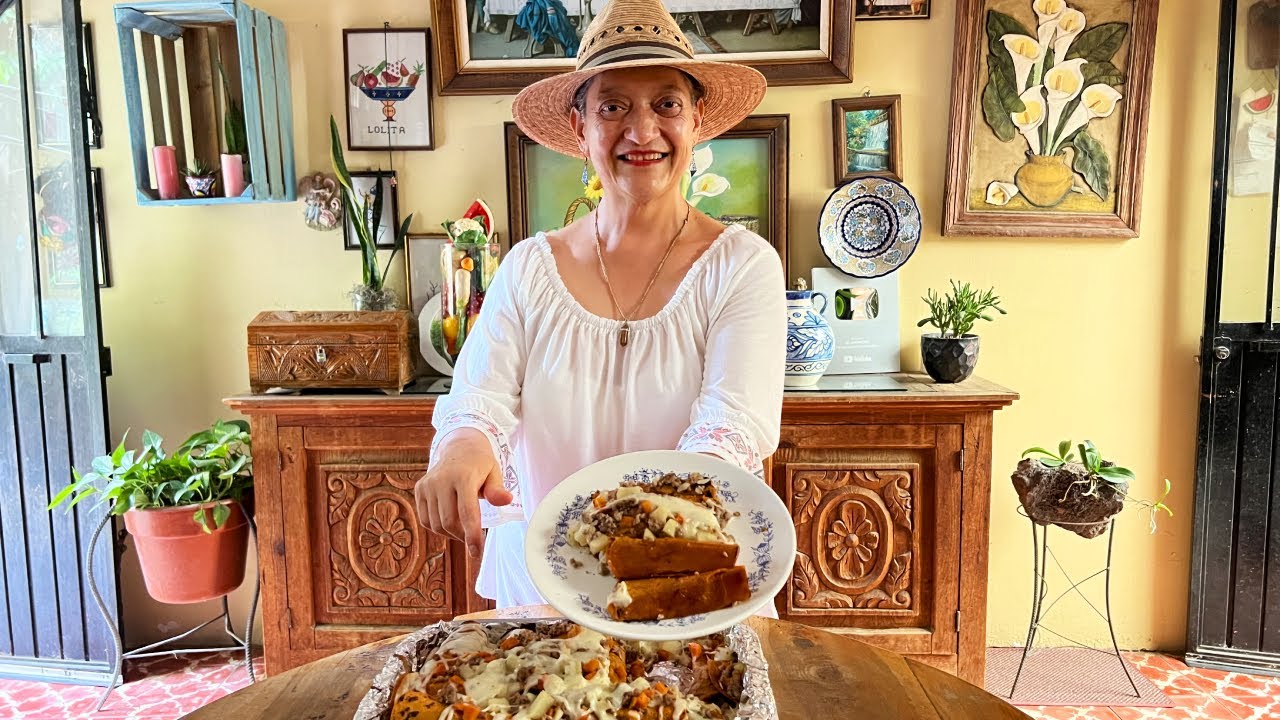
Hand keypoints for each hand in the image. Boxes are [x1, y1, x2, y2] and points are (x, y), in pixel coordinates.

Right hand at [415, 429, 513, 556]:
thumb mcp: (494, 472)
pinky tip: (450, 521)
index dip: (472, 535)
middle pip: (449, 522)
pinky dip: (438, 527)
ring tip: (464, 528)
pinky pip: (426, 520)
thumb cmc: (480, 465)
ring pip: (436, 524)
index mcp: (463, 475)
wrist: (459, 448)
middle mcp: (442, 479)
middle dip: (463, 536)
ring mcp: (428, 484)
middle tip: (473, 539)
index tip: (477, 553)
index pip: (467, 512)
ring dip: (451, 534)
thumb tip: (506, 500)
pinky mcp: (420, 489)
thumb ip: (497, 489)